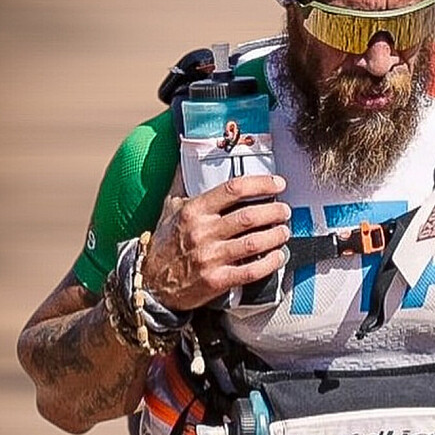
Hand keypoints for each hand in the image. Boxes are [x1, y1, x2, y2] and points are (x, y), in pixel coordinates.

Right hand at [144, 174, 290, 309]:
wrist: (150, 284)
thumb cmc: (164, 244)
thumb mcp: (169, 209)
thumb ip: (181, 181)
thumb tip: (185, 150)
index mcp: (193, 211)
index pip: (233, 189)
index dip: (261, 184)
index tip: (277, 184)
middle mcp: (202, 232)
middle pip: (249, 216)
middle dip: (274, 212)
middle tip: (284, 211)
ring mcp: (210, 257)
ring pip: (254, 243)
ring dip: (276, 235)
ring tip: (284, 231)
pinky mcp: (216, 281)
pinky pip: (251, 271)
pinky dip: (270, 263)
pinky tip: (278, 256)